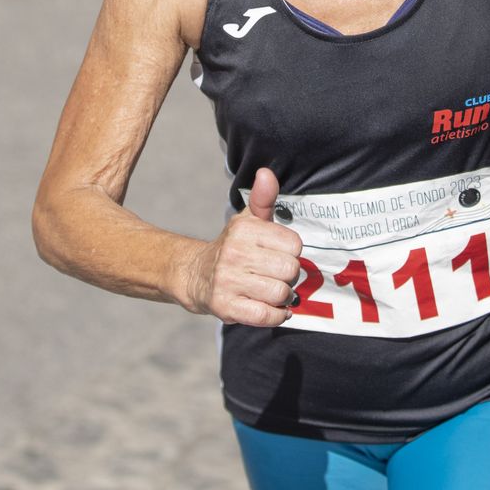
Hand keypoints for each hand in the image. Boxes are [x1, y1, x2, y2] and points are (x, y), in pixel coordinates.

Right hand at [179, 168, 303, 326]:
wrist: (195, 275)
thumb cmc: (233, 247)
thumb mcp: (247, 220)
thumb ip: (263, 198)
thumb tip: (266, 173)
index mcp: (243, 229)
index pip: (294, 244)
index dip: (291, 252)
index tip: (279, 254)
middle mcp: (234, 253)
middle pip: (290, 270)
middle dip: (289, 276)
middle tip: (276, 275)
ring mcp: (228, 281)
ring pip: (281, 293)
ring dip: (283, 297)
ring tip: (272, 291)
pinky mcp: (226, 306)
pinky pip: (266, 315)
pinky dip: (277, 315)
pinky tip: (273, 308)